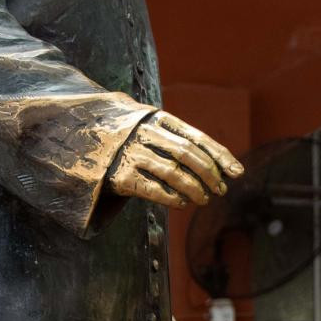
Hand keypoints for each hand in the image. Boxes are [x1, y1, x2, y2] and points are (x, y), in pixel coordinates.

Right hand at [108, 111, 243, 209]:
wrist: (83, 140)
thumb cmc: (129, 138)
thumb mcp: (152, 128)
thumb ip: (179, 141)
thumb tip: (222, 167)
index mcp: (158, 118)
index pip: (197, 137)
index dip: (219, 155)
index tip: (237, 172)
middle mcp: (145, 132)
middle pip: (188, 154)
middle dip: (209, 175)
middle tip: (220, 190)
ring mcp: (131, 153)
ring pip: (173, 172)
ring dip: (194, 189)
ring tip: (203, 199)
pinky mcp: (119, 175)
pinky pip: (153, 189)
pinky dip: (172, 198)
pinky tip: (181, 203)